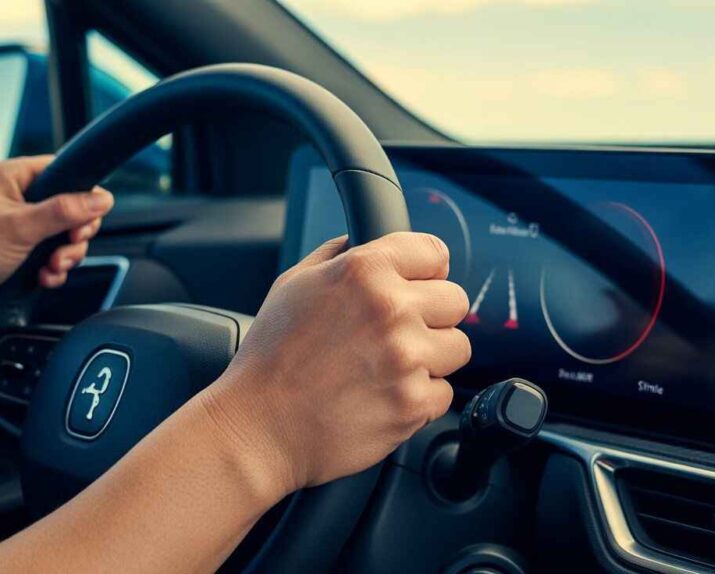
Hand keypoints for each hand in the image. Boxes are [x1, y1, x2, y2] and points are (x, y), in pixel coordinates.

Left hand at [0, 155, 113, 319]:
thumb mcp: (20, 228)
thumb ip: (64, 211)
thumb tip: (101, 198)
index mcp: (10, 177)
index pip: (63, 171)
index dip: (82, 195)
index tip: (86, 220)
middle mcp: (14, 196)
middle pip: (70, 206)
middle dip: (74, 234)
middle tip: (64, 249)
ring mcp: (16, 223)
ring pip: (62, 234)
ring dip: (64, 255)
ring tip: (50, 269)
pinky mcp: (17, 248)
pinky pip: (50, 253)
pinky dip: (52, 268)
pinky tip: (42, 278)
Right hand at [201, 233, 470, 496]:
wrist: (257, 428)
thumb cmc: (269, 360)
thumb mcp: (292, 284)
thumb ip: (338, 254)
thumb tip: (367, 242)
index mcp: (364, 271)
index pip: (434, 252)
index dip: (425, 270)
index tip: (417, 284)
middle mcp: (391, 310)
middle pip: (455, 300)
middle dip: (431, 316)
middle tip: (396, 333)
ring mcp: (406, 359)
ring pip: (457, 348)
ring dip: (430, 358)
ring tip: (387, 368)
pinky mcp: (413, 404)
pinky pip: (443, 393)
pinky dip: (419, 398)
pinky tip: (382, 396)